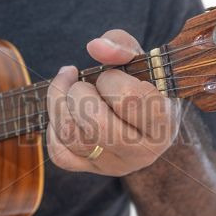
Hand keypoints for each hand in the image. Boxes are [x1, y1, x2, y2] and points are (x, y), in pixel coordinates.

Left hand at [47, 29, 180, 175]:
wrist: (145, 123)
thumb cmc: (143, 86)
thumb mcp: (141, 61)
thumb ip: (122, 46)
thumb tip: (95, 46)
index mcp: (162, 124)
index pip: (128, 99)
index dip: (110, 79)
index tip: (110, 75)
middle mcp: (141, 152)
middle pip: (95, 123)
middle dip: (79, 92)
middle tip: (85, 82)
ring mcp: (115, 164)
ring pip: (72, 136)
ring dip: (59, 103)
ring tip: (67, 88)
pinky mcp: (92, 170)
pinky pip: (60, 154)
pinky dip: (54, 128)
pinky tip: (64, 112)